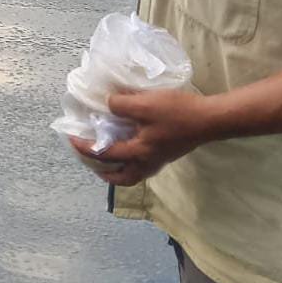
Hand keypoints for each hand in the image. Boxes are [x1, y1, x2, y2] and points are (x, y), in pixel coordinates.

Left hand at [68, 88, 214, 185]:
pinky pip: (143, 165)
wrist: (211, 119)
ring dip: (118, 170)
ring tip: (108, 158)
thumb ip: (120, 104)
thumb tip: (107, 104)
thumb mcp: (144, 104)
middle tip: (91, 160)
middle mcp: (147, 162)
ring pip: (133, 174)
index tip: (71, 138)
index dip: (84, 146)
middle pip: (121, 178)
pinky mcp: (168, 154)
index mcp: (138, 152)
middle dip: (103, 172)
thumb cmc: (177, 112)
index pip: (104, 154)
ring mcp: (159, 160)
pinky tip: (131, 145)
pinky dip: (131, 161)